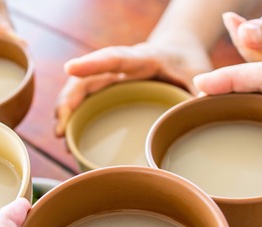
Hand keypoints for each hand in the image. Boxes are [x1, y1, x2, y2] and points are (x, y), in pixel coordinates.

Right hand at [55, 40, 209, 136]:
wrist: (178, 52)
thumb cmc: (188, 63)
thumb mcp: (199, 74)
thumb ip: (201, 90)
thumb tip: (201, 107)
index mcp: (143, 58)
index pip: (115, 58)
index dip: (92, 63)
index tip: (70, 68)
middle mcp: (120, 68)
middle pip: (87, 79)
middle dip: (68, 100)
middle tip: (60, 128)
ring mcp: (112, 81)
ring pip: (81, 91)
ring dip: (67, 113)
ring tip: (61, 138)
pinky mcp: (109, 92)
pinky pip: (87, 102)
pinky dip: (75, 119)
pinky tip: (69, 140)